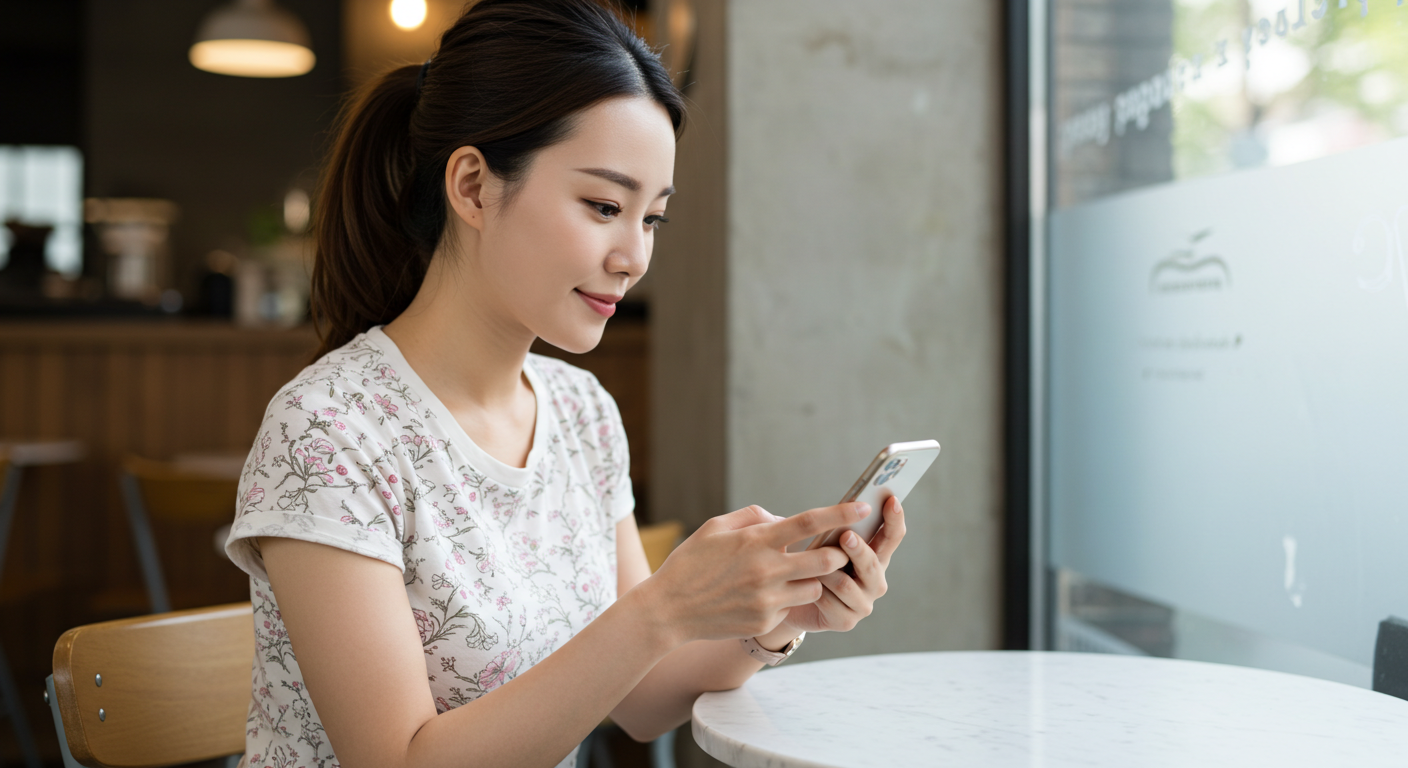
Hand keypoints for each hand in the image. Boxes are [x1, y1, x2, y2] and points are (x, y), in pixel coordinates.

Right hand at [639, 502, 865, 645]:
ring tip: (791, 575)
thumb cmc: (691, 562)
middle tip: (834, 550)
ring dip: (813, 580)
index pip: (808, 522)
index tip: (862, 508)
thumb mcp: (716, 527)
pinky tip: (761, 597)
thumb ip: (753, 517)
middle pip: (825, 560)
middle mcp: (766, 569)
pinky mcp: (764, 621)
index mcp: (755, 540)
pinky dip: (785, 600)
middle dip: (836, 554)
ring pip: (814, 588)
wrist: (668, 610)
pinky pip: (790, 607)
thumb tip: (783, 520)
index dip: (840, 514)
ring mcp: (766, 599)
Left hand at [773, 495, 905, 634]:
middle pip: (873, 562)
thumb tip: (843, 504)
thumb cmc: (809, 563)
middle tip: (846, 536)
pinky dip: (815, 591)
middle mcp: (875, 581)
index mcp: (875, 556)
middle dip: (859, 549)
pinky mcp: (846, 621)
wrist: (790, 601)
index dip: (894, 518)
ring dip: (826, 572)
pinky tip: (804, 587)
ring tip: (809, 565)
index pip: (892, 536)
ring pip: (846, 584)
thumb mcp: (823, 542)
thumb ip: (836, 527)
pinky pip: (829, 601)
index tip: (891, 499)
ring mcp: (863, 603)